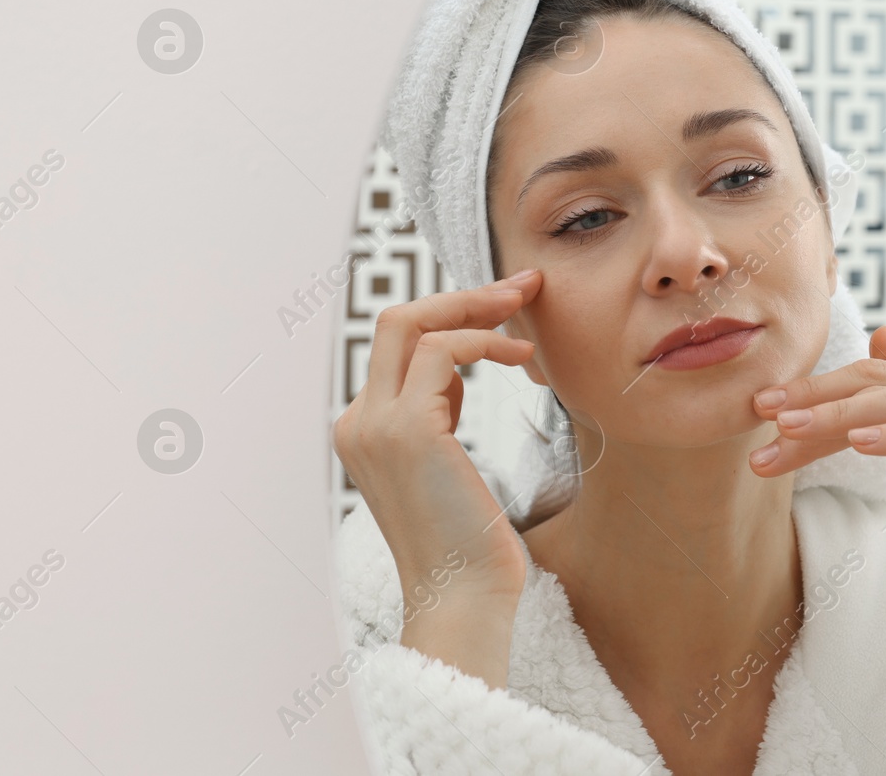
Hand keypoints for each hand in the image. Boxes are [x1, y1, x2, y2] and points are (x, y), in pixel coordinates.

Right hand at [332, 269, 543, 686]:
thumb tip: (458, 374)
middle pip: (397, 318)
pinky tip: (522, 359)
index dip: (453, 316)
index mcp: (364, 430)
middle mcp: (357, 422)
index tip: (506, 309)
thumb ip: (440, 416)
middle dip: (463, 294)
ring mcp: (375, 424)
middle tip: (523, 287)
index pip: (398, 344)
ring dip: (478, 310)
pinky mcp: (408, 430)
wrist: (463, 599)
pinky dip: (485, 342)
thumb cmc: (472, 542)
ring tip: (528, 319)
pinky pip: (442, 352)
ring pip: (414, 322)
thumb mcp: (449, 465)